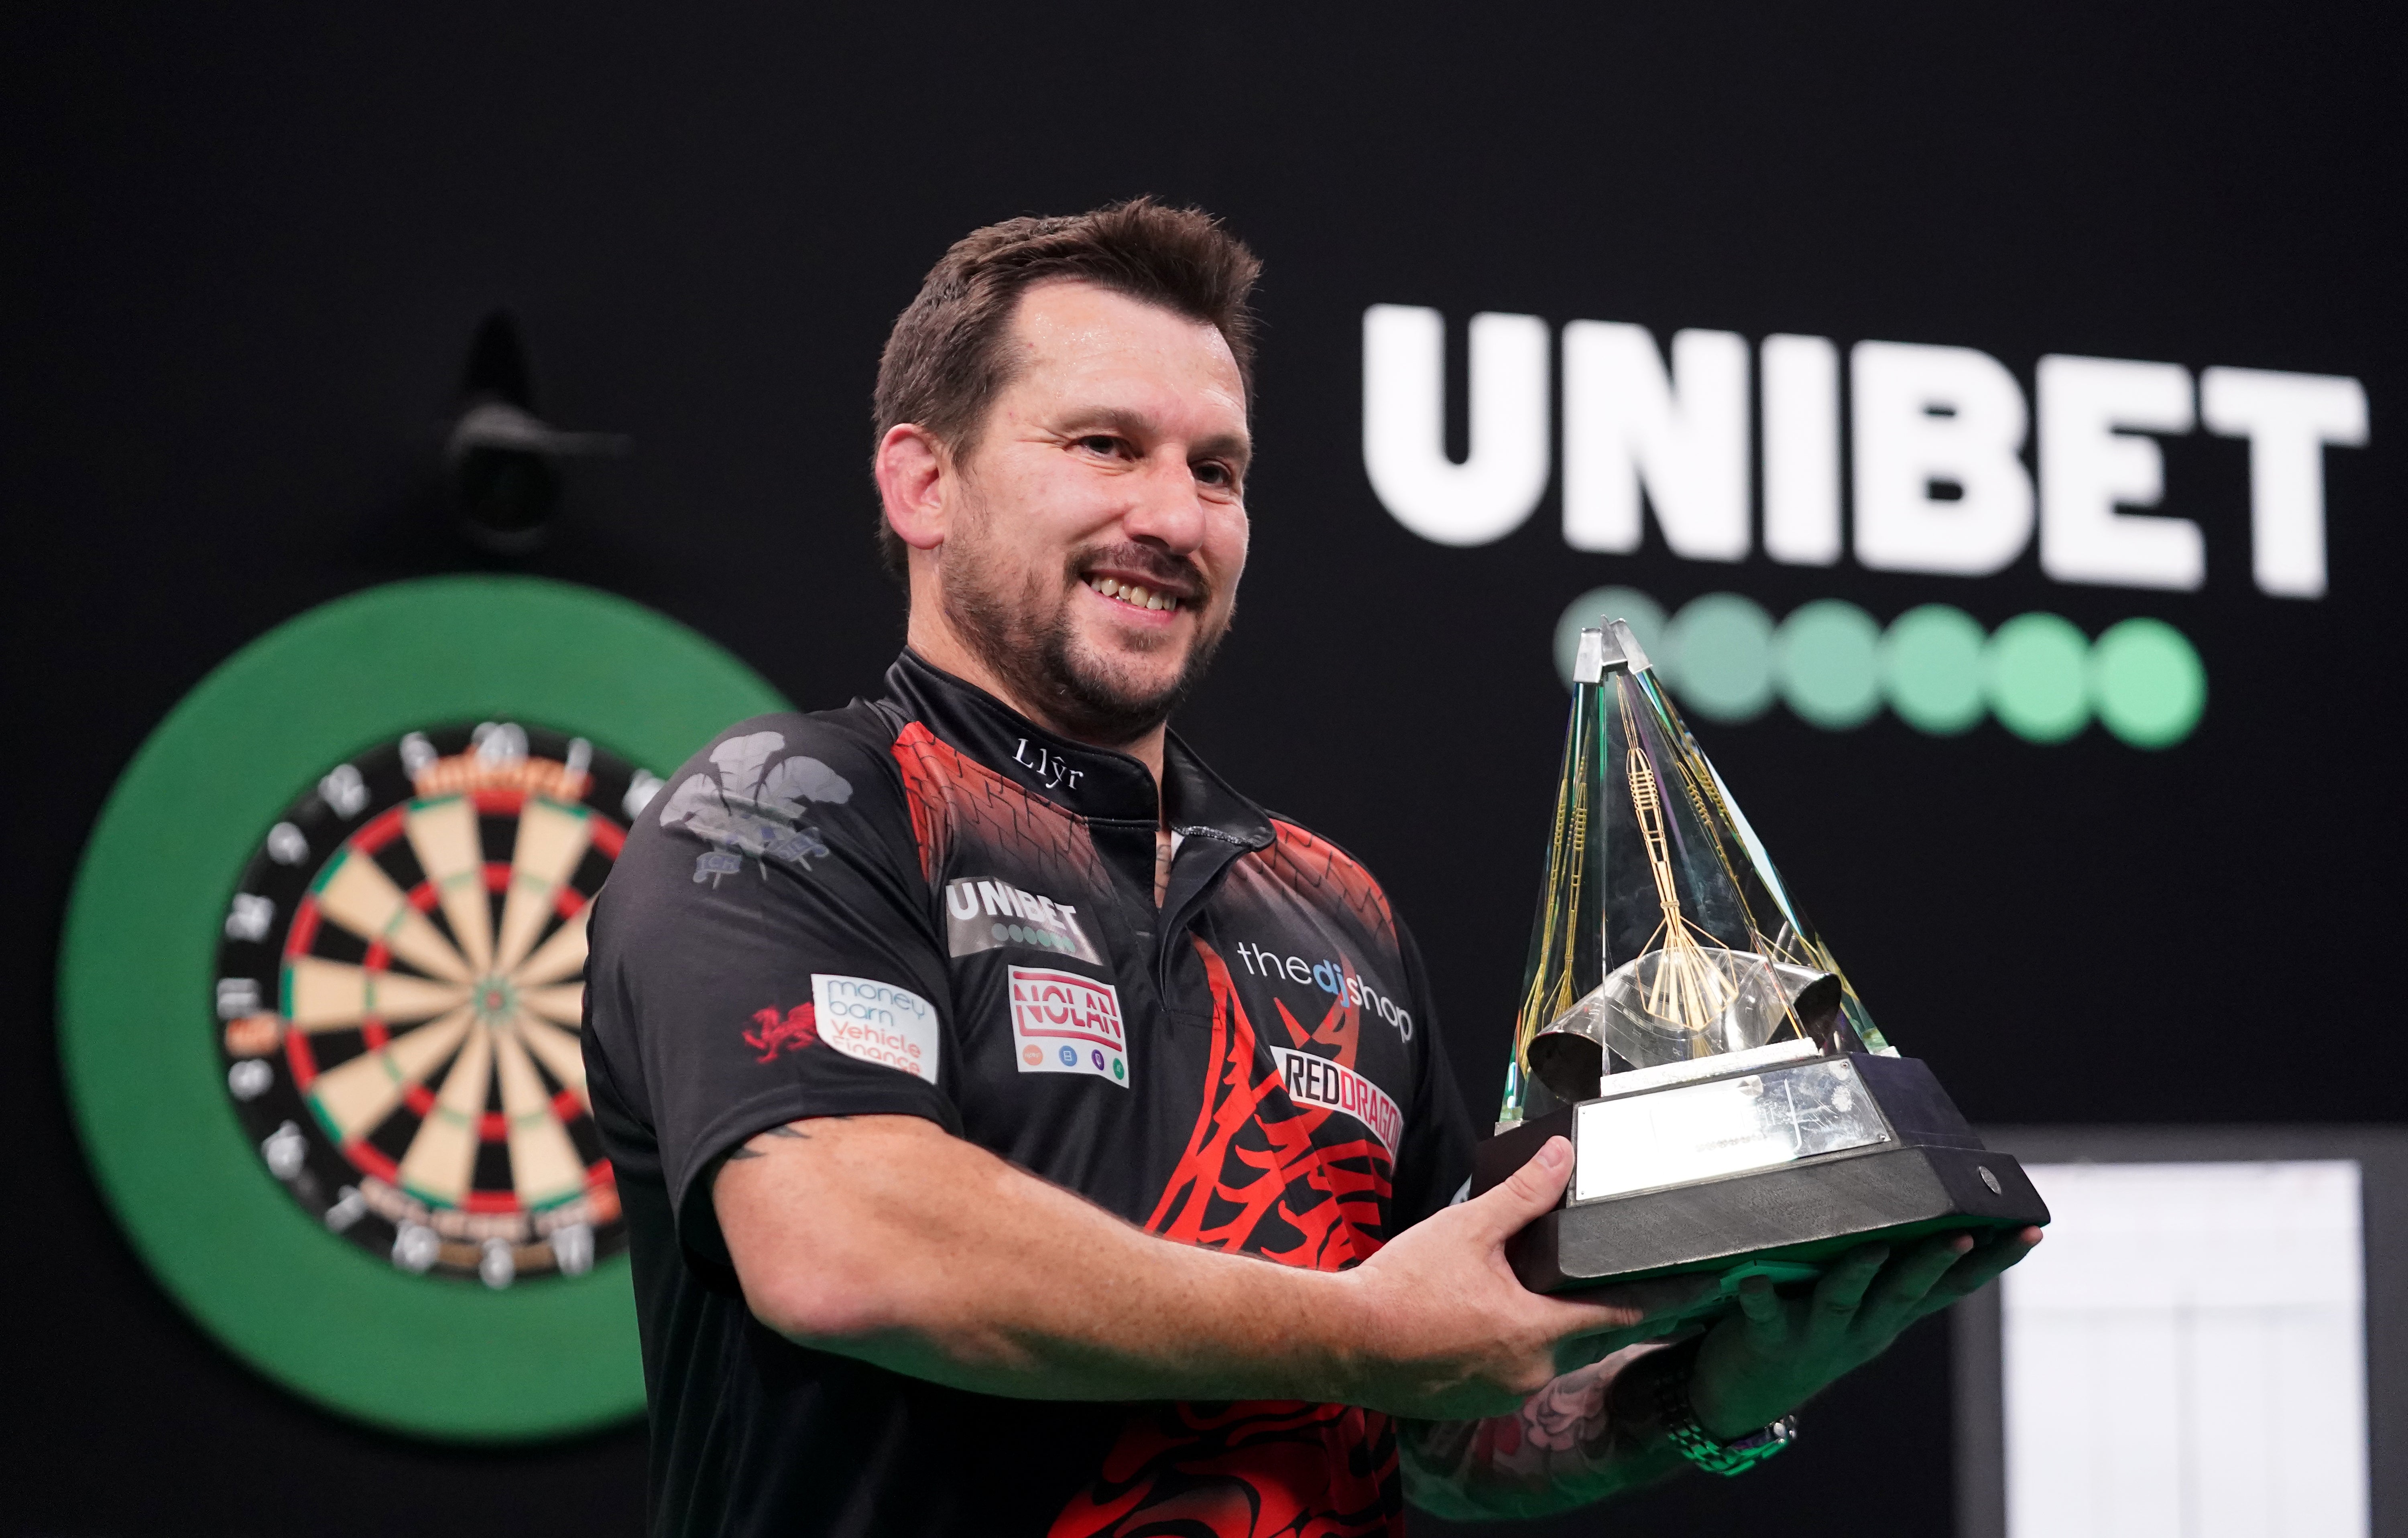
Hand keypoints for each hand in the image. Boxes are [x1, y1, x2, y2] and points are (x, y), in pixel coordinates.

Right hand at [1344, 1137, 1713, 1421]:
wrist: (1343, 1341)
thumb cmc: (1401, 1287)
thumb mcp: (1467, 1228)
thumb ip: (1522, 1196)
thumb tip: (1561, 1157)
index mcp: (1538, 1330)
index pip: (1621, 1315)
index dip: (1661, 1299)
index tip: (1697, 1291)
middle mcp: (1531, 1372)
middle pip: (1582, 1335)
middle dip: (1585, 1306)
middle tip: (1584, 1278)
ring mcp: (1504, 1394)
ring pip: (1543, 1354)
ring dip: (1538, 1325)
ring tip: (1506, 1291)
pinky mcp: (1475, 1406)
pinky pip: (1511, 1372)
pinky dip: (1506, 1346)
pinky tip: (1476, 1322)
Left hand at [1686, 1225, 2041, 1439]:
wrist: (1747, 1395)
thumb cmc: (1806, 1324)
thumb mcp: (1856, 1299)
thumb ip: (1880, 1259)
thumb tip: (1911, 1197)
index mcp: (1890, 1315)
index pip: (1953, 1288)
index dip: (1993, 1262)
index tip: (2029, 1231)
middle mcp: (1863, 1328)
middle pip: (1906, 1293)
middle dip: (1936, 1262)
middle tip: (1964, 1232)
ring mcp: (1817, 1337)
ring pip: (1844, 1301)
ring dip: (1860, 1273)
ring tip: (1873, 1245)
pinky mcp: (1766, 1340)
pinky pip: (1765, 1316)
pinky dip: (1760, 1296)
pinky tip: (1752, 1279)